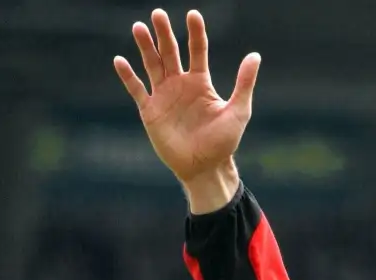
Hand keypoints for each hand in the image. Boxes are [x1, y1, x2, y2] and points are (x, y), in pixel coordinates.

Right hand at [113, 9, 258, 210]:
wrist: (204, 167)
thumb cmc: (224, 142)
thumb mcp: (238, 111)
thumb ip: (244, 83)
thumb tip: (255, 56)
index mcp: (201, 82)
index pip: (197, 51)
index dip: (195, 33)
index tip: (193, 15)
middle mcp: (180, 84)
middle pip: (170, 52)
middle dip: (164, 34)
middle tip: (158, 13)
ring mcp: (163, 96)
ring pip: (152, 65)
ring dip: (145, 47)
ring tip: (138, 27)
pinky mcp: (150, 110)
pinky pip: (137, 89)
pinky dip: (128, 76)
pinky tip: (120, 60)